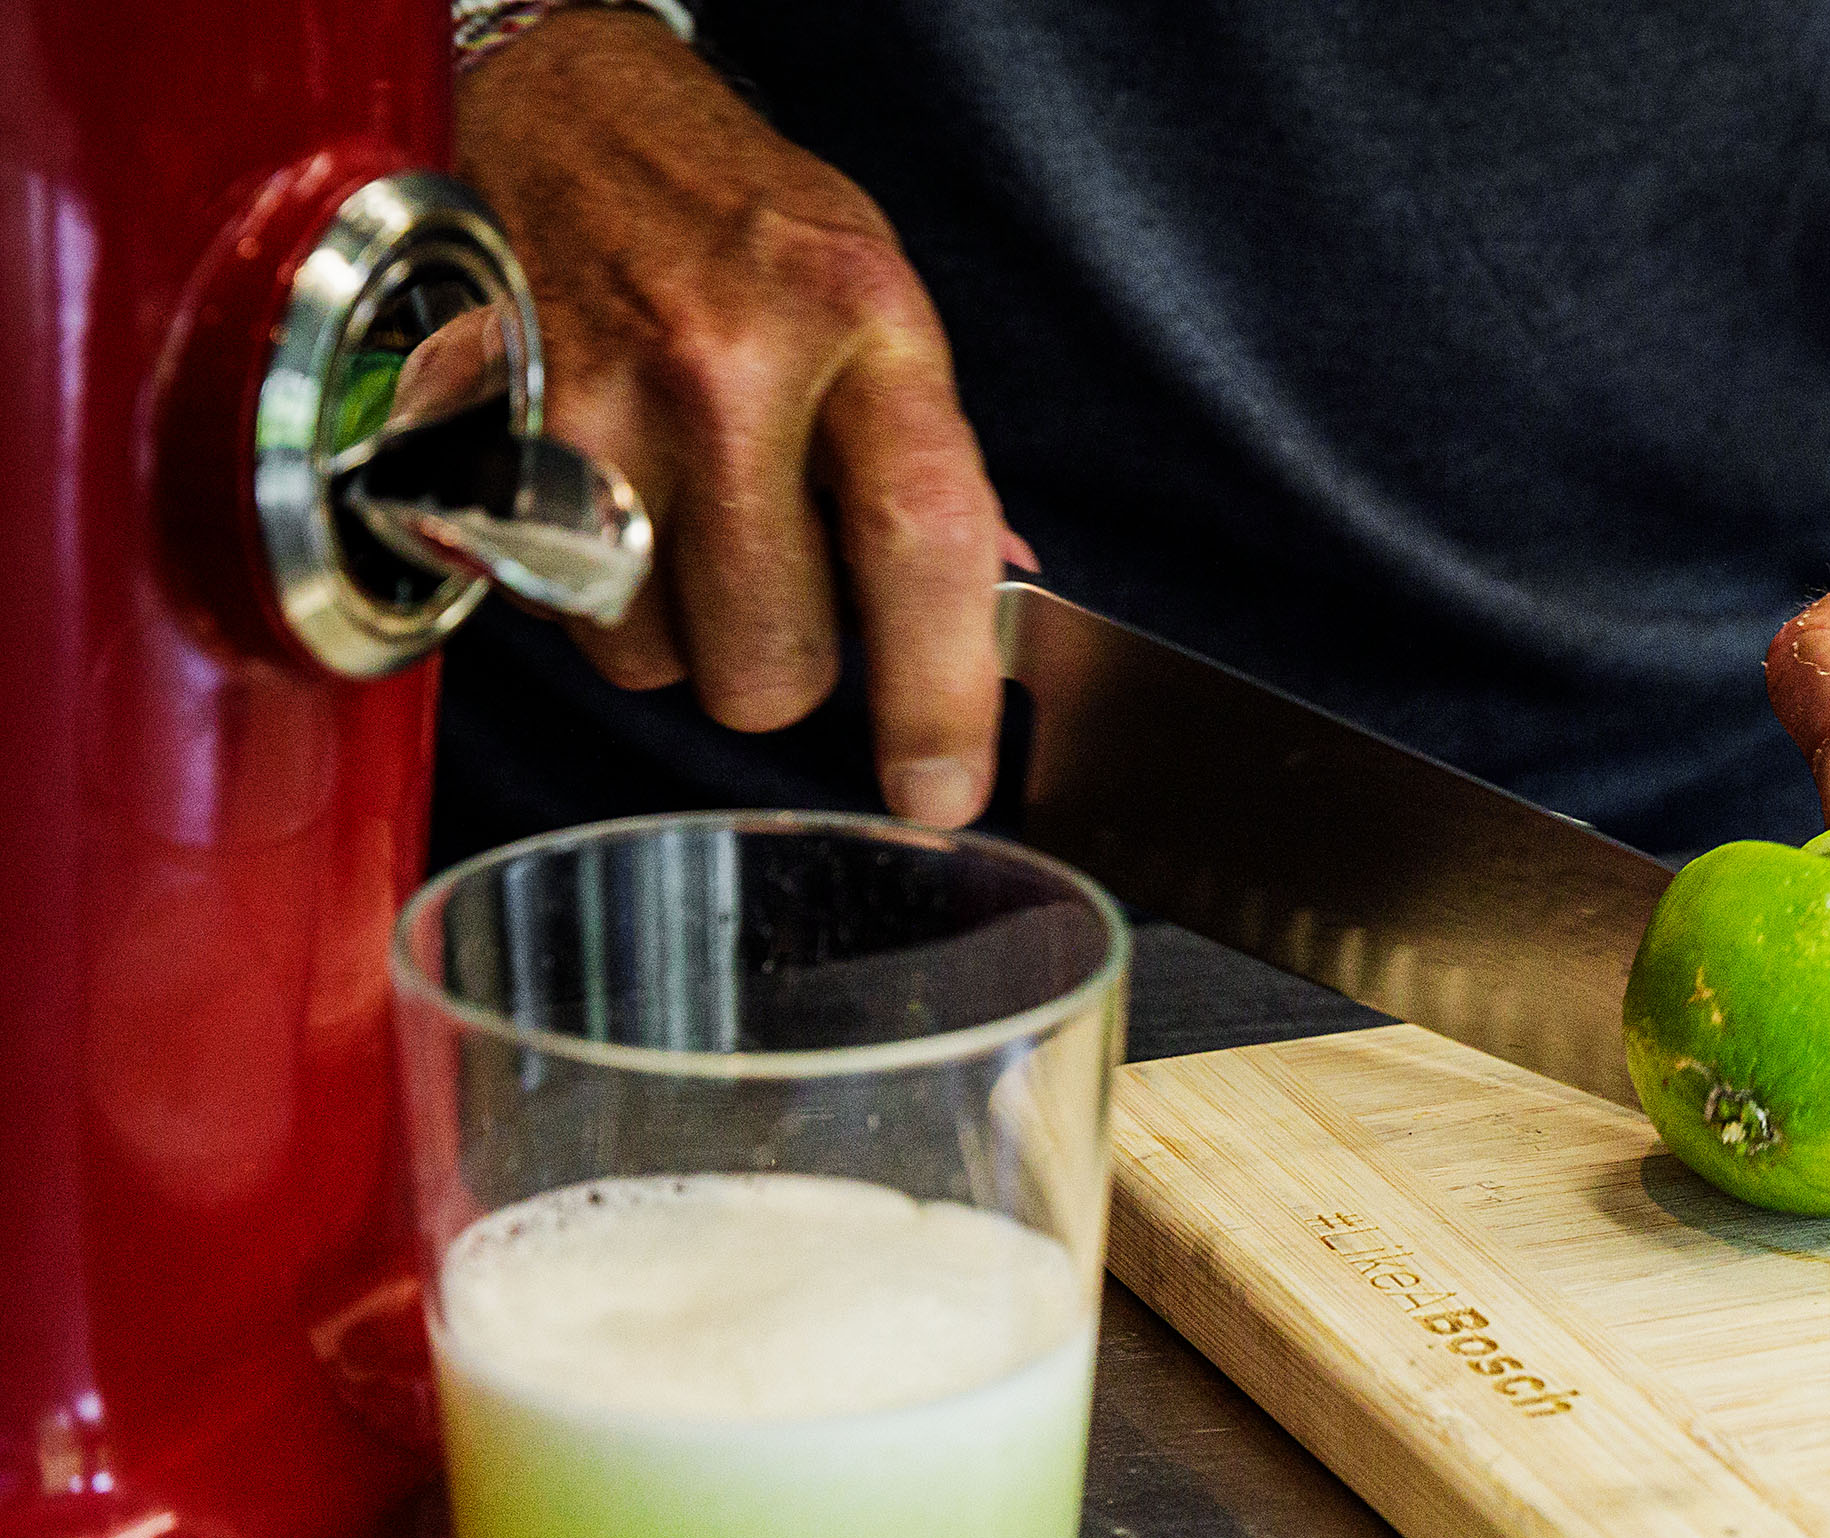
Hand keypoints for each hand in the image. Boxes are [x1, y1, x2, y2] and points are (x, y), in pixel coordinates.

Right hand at [455, 9, 1005, 824]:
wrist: (555, 104)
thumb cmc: (727, 214)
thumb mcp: (872, 300)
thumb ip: (926, 459)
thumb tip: (995, 608)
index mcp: (860, 324)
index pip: (924, 545)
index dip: (938, 698)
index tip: (939, 791)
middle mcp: (728, 363)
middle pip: (773, 658)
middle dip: (778, 663)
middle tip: (770, 576)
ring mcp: (595, 402)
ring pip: (654, 658)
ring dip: (673, 625)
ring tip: (675, 507)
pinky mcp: (483, 436)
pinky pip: (557, 610)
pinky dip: (585, 588)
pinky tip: (603, 493)